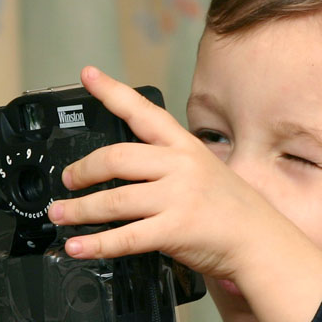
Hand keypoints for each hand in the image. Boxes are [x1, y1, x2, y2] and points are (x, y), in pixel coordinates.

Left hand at [49, 66, 321, 321]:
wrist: (261, 241)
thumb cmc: (232, 209)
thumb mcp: (204, 169)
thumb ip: (168, 164)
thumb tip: (123, 168)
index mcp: (184, 147)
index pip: (143, 112)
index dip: (112, 92)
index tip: (88, 75)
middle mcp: (180, 167)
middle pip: (116, 158)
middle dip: (82, 170)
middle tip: (67, 181)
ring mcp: (178, 198)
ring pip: (113, 201)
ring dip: (79, 210)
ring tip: (60, 214)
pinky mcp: (175, 230)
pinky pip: (126, 237)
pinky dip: (96, 244)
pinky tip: (77, 247)